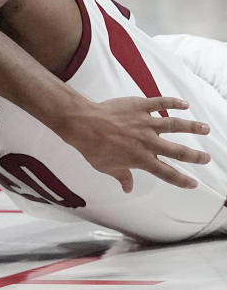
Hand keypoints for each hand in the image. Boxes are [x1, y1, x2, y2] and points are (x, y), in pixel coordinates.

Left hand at [52, 96, 209, 192]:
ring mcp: (145, 123)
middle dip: (196, 156)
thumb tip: (127, 187)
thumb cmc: (92, 147)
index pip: (167, 173)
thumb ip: (121, 176)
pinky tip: (184, 104)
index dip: (182, 180)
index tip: (192, 183)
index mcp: (141, 159)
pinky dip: (173, 102)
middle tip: (207, 158)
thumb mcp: (106, 167)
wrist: (83, 124)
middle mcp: (148, 142)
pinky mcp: (140, 106)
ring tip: (205, 128)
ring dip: (193, 127)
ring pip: (175, 125)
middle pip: (179, 151)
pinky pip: (160, 103)